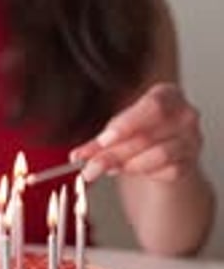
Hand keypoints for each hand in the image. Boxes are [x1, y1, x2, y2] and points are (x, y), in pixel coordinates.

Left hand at [70, 83, 202, 183]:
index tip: (103, 141)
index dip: (127, 124)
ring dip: (128, 165)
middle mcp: (185, 115)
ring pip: (159, 155)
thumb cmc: (141, 133)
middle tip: (90, 168)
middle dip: (114, 154)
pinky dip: (144, 173)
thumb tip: (77, 156)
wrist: (164, 153)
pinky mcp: (190, 163)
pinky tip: (130, 170)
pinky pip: (166, 171)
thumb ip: (101, 141)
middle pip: (148, 135)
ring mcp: (191, 140)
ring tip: (109, 168)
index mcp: (167, 95)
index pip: (152, 106)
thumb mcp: (120, 129)